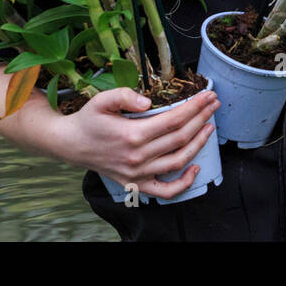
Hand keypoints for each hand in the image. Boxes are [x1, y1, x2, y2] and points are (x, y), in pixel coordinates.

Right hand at [66, 87, 219, 200]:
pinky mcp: (136, 184)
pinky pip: (165, 191)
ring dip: (199, 144)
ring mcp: (138, 173)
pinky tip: (195, 167)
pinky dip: (184, 183)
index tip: (207, 96)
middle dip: (202, 118)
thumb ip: (124, 95)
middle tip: (214, 104)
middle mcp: (138, 157)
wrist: (72, 144)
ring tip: (209, 127)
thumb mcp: (102, 100)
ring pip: (178, 161)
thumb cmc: (89, 120)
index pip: (174, 119)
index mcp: (132, 134)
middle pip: (180, 137)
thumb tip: (148, 100)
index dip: (195, 107)